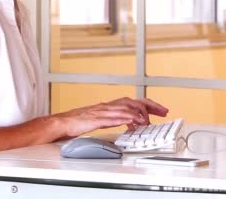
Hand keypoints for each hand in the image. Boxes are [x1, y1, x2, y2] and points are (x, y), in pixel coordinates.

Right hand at [53, 97, 167, 137]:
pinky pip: (113, 117)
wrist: (62, 122)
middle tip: (163, 111)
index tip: (160, 110)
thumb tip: (127, 123)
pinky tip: (132, 122)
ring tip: (149, 119)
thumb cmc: (77, 122)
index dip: (149, 104)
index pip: (133, 101)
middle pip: (133, 101)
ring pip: (125, 108)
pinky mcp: (96, 119)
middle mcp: (108, 106)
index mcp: (109, 105)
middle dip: (150, 106)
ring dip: (139, 113)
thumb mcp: (100, 119)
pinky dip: (124, 119)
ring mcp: (102, 111)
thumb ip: (113, 119)